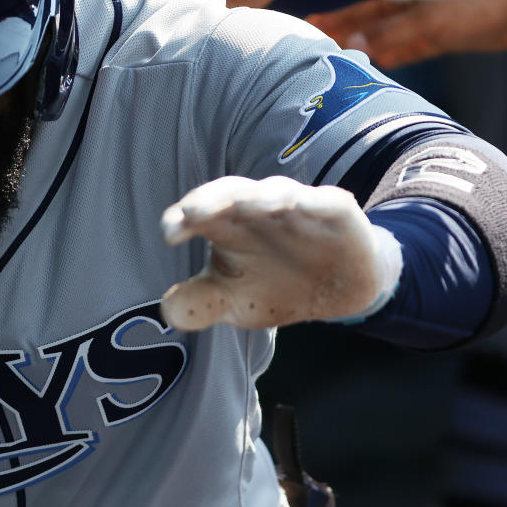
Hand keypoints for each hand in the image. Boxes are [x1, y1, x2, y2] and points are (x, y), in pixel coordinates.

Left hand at [159, 176, 400, 329]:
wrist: (339, 291)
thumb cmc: (275, 286)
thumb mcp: (234, 303)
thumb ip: (200, 304)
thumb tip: (167, 313)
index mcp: (227, 226)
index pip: (198, 215)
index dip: (181, 221)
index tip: (170, 235)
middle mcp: (257, 210)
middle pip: (230, 195)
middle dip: (212, 200)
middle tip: (192, 212)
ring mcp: (296, 208)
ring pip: (274, 193)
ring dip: (259, 197)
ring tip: (244, 204)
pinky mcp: (334, 213)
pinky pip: (323, 202)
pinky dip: (311, 202)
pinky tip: (298, 205)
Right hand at [307, 0, 506, 69]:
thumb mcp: (426, 19)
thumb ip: (390, 34)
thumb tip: (354, 45)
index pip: (360, 5)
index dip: (336, 16)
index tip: (310, 24)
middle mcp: (411, 3)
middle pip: (369, 21)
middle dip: (344, 32)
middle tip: (316, 43)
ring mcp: (426, 20)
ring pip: (388, 36)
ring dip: (366, 47)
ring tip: (339, 57)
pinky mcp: (442, 37)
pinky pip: (410, 48)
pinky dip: (395, 56)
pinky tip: (378, 64)